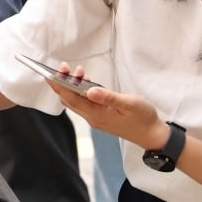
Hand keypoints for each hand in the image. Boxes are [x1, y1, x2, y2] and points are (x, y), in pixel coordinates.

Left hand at [47, 63, 168, 149]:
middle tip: (65, 66)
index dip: (59, 86)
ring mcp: (96, 118)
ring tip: (77, 71)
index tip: (48, 74)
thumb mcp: (129, 104)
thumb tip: (89, 90)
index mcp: (96, 115)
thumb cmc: (143, 118)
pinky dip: (80, 91)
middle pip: (70, 99)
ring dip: (72, 86)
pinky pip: (84, 103)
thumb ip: (109, 97)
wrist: (153, 135)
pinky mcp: (101, 116)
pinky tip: (85, 81)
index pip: (71, 99)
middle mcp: (92, 118)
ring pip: (76, 101)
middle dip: (62, 83)